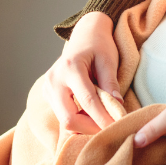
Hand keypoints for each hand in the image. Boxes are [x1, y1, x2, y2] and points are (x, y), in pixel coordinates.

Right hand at [43, 11, 121, 133]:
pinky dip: (78, 121)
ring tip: (102, 121)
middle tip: (110, 129)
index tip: (118, 127)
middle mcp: (54, 80)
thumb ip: (111, 84)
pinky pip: (62, 116)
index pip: (87, 101)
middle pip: (68, 118)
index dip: (103, 118)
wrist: (84, 35)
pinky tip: (91, 116)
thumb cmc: (99, 45)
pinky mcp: (48, 94)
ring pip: (64, 120)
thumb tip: (117, 108)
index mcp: (70, 68)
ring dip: (84, 126)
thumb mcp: (108, 60)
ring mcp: (48, 88)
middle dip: (90, 128)